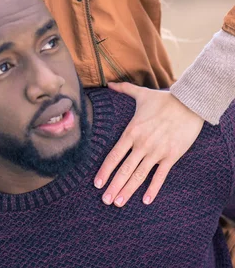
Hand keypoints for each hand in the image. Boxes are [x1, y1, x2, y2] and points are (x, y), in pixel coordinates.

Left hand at [94, 82, 203, 206]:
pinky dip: (153, 189)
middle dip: (113, 186)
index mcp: (132, 132)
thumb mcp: (140, 94)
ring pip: (139, 175)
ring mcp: (156, 152)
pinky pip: (160, 176)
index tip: (97, 183)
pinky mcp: (171, 156)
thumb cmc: (163, 99)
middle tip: (104, 200)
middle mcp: (142, 144)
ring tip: (118, 202)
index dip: (105, 171)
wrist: (188, 104)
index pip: (114, 155)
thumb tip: (109, 83)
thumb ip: (123, 89)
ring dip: (128, 190)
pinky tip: (146, 200)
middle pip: (124, 170)